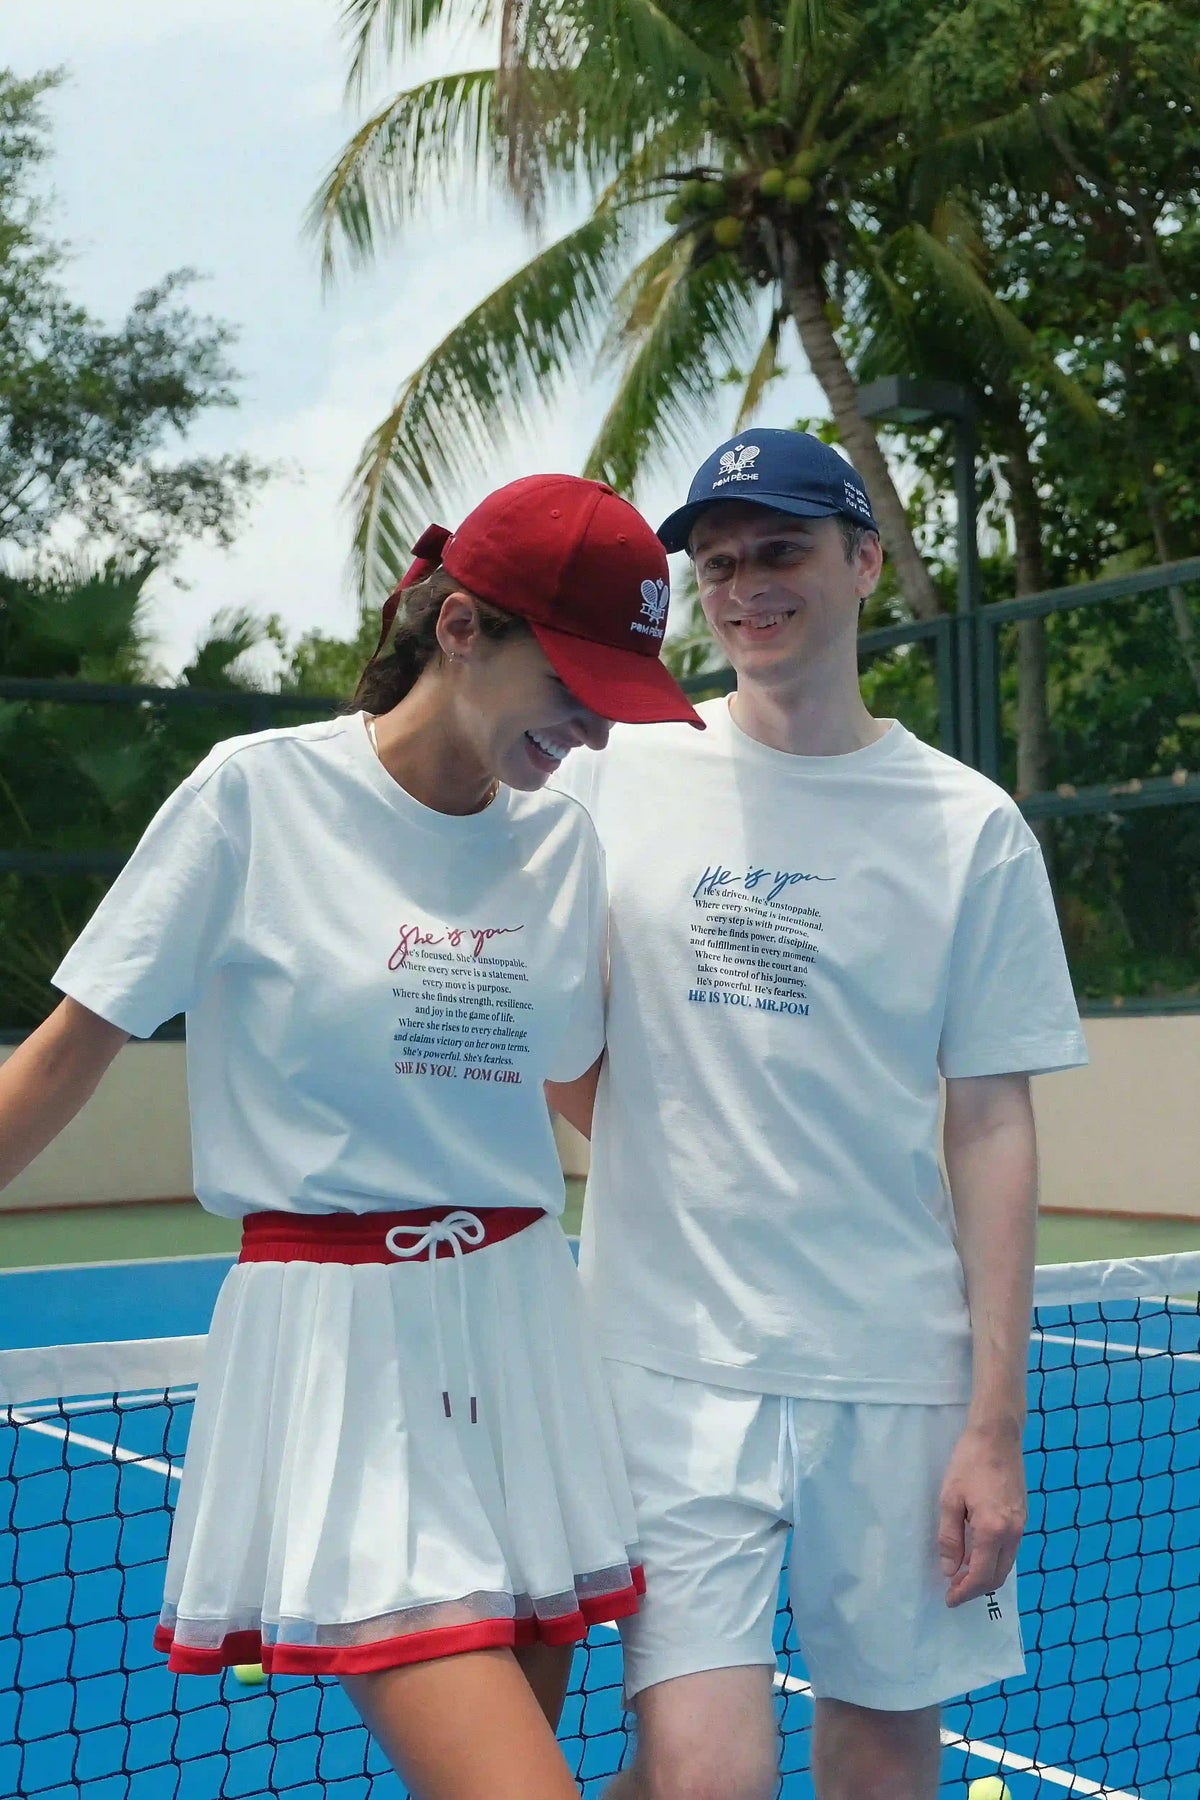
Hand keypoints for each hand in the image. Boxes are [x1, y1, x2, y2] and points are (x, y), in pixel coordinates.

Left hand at [937, 1421, 1026, 1608]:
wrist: (998, 1435)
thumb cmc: (968, 1462)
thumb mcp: (950, 1498)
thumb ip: (950, 1538)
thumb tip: (950, 1570)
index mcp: (993, 1529)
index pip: (980, 1575)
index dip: (964, 1591)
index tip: (949, 1599)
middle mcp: (1013, 1533)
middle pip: (997, 1576)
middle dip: (975, 1588)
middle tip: (953, 1590)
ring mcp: (1022, 1525)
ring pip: (1006, 1565)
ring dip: (986, 1575)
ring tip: (962, 1575)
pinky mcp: (1024, 1516)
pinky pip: (1011, 1550)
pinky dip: (995, 1560)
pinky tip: (978, 1555)